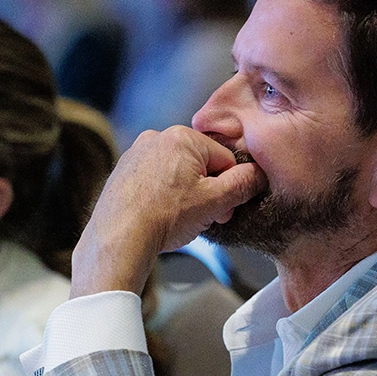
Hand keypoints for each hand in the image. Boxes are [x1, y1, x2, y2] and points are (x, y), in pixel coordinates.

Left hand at [71, 125, 264, 296]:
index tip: (224, 210)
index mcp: (181, 137)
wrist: (118, 238)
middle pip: (199, 165)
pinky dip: (161, 196)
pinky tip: (159, 216)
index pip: (224, 158)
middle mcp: (155, 138)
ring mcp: (135, 154)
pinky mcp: (122, 172)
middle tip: (203, 218)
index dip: (230, 187)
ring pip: (176, 173)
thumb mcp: (215, 201)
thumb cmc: (164, 217)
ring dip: (185, 194)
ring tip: (178, 219)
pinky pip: (153, 181)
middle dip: (207, 191)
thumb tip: (258, 174)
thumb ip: (244, 183)